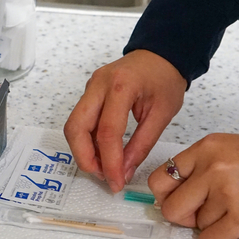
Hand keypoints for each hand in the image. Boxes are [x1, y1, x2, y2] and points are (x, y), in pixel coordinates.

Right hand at [64, 50, 185, 192]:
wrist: (161, 55)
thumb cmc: (165, 79)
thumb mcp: (162, 115)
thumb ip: (142, 145)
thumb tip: (124, 172)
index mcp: (120, 87)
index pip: (107, 132)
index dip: (109, 162)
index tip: (116, 183)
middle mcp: (98, 85)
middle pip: (76, 127)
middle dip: (85, 158)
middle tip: (103, 177)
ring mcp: (90, 87)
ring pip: (73, 126)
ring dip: (84, 151)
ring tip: (104, 168)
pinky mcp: (89, 93)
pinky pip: (80, 121)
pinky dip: (87, 141)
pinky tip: (102, 153)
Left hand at [148, 133, 238, 238]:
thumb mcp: (226, 149)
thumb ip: (198, 166)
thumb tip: (169, 195)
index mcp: (205, 149)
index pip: (159, 179)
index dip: (164, 195)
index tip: (175, 198)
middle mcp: (213, 170)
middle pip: (171, 209)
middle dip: (182, 215)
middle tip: (199, 211)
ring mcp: (228, 195)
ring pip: (195, 225)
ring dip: (209, 223)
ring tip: (231, 208)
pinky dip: (216, 238)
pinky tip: (231, 225)